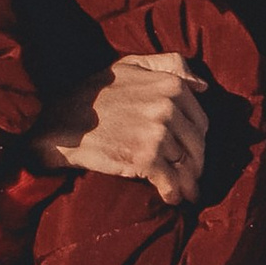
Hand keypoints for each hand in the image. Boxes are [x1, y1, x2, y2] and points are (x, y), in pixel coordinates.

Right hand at [33, 52, 207, 205]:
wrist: (62, 122)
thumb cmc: (95, 93)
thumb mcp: (131, 66)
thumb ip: (170, 65)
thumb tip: (203, 86)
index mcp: (170, 86)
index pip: (200, 121)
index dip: (197, 140)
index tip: (191, 153)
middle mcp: (169, 108)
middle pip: (196, 145)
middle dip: (195, 164)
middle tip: (190, 177)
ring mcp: (158, 134)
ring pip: (186, 165)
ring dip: (187, 183)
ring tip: (185, 192)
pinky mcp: (146, 158)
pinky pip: (171, 181)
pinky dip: (173, 193)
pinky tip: (171, 199)